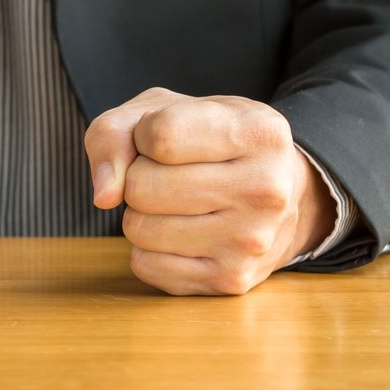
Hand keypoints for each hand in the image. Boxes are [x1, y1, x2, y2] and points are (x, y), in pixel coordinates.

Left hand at [84, 89, 334, 295]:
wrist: (284, 196)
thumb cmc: (212, 143)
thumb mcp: (166, 110)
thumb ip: (115, 133)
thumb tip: (104, 194)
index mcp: (258, 132)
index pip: (160, 135)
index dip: (144, 135)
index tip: (164, 139)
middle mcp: (264, 188)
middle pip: (142, 186)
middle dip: (138, 177)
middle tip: (169, 175)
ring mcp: (250, 240)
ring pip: (139, 229)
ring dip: (141, 214)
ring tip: (176, 203)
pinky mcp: (230, 279)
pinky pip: (145, 265)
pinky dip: (148, 248)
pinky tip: (181, 232)